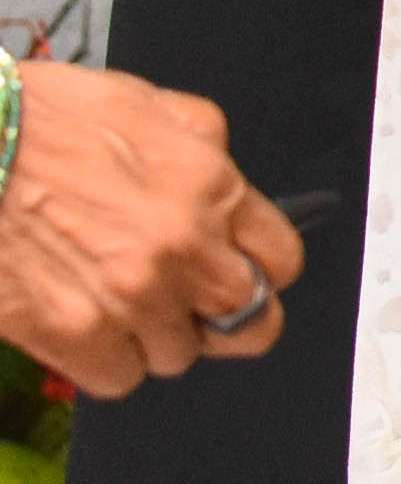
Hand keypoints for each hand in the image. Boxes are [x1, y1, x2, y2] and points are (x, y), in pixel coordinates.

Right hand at [0, 62, 304, 394]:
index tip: (239, 276)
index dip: (260, 271)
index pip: (281, 259)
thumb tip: (226, 180)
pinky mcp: (75, 333)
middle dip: (221, 319)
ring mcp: (132, 294)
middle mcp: (182, 244)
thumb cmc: (36, 123)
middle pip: (249, 321)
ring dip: (151, 338)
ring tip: (112, 301)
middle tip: (187, 309)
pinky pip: (118, 377)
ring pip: (178, 354)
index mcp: (208, 185)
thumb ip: (202, 146)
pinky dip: (102, 362)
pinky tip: (81, 323)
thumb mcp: (146, 105)